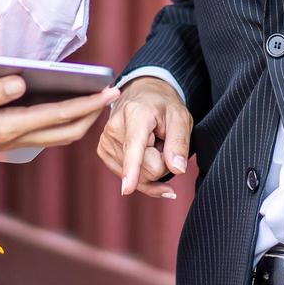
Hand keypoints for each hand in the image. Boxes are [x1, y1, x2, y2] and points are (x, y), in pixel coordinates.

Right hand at [0, 76, 119, 173]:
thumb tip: (20, 82)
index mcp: (7, 126)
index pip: (58, 116)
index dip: (87, 104)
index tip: (110, 91)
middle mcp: (14, 137)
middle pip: (66, 131)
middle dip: (92, 114)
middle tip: (112, 94)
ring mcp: (10, 141)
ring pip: (56, 135)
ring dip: (78, 119)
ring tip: (93, 98)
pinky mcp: (3, 138)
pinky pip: (42, 133)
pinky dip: (60, 121)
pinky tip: (60, 105)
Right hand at [97, 76, 192, 199]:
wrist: (142, 94)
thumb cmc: (163, 106)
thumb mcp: (180, 116)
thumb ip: (179, 142)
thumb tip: (177, 169)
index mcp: (135, 114)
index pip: (135, 147)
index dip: (132, 168)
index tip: (127, 189)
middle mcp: (114, 128)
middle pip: (147, 169)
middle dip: (162, 161)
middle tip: (162, 140)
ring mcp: (105, 141)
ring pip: (139, 177)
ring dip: (152, 165)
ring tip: (152, 142)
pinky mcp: (103, 152)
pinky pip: (130, 179)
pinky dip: (143, 173)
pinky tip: (145, 154)